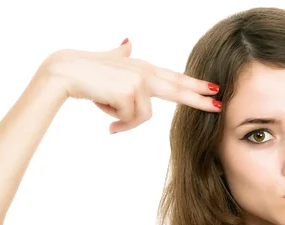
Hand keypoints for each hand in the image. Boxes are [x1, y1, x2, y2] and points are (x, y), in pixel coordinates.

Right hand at [38, 39, 221, 132]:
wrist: (65, 72)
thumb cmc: (84, 70)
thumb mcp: (109, 61)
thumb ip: (122, 54)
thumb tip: (128, 41)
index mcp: (143, 67)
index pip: (173, 77)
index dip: (193, 84)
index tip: (211, 88)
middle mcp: (144, 73)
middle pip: (177, 89)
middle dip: (198, 99)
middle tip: (219, 105)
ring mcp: (139, 82)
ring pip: (141, 117)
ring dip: (123, 121)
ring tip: (106, 113)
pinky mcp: (130, 93)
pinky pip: (128, 120)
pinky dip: (115, 122)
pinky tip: (101, 107)